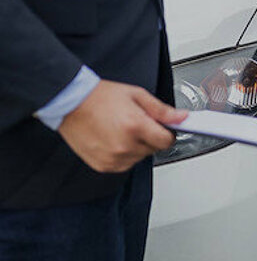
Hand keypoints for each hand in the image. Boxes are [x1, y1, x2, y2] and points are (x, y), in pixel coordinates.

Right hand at [57, 81, 186, 172]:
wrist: (71, 103)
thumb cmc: (101, 97)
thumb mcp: (137, 95)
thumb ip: (162, 110)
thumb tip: (182, 117)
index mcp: (135, 126)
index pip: (166, 141)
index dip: (168, 133)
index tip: (164, 128)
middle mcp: (124, 145)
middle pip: (153, 149)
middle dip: (150, 137)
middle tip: (137, 123)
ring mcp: (113, 158)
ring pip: (140, 158)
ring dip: (137, 147)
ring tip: (122, 130)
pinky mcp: (103, 165)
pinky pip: (124, 164)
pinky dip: (123, 155)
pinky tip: (114, 139)